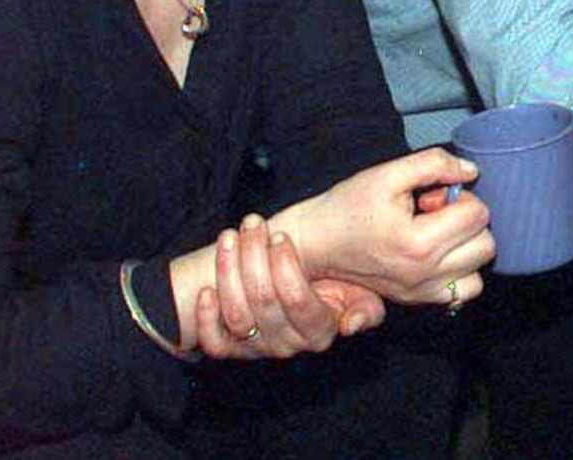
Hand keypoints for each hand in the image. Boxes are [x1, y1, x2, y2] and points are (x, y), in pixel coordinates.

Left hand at [194, 217, 383, 359]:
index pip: (297, 298)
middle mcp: (287, 344)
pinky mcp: (231, 349)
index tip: (280, 235)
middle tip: (253, 222)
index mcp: (318, 330)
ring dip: (228, 270)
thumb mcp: (360, 295)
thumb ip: (366, 310)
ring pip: (237, 314)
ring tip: (230, 236)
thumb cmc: (330, 288)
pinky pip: (214, 342)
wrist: (297, 298)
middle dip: (254, 254)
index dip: (285, 265)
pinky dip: (206, 317)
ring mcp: (257, 348)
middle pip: (264, 299)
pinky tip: (206, 289)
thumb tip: (350, 325)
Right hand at [269, 147, 494, 306]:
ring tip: (435, 233)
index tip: (431, 196)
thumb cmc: (347, 208)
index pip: (477, 215)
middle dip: (466, 221)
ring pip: (479, 268)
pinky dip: (461, 271)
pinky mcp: (417, 299)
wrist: (316, 242)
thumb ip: (435, 164)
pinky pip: (464, 291)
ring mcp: (421, 292)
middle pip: (485, 244)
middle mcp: (423, 275)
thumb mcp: (388, 173)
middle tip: (434, 213)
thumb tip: (470, 172)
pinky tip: (438, 254)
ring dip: (466, 246)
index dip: (459, 196)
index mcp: (418, 244)